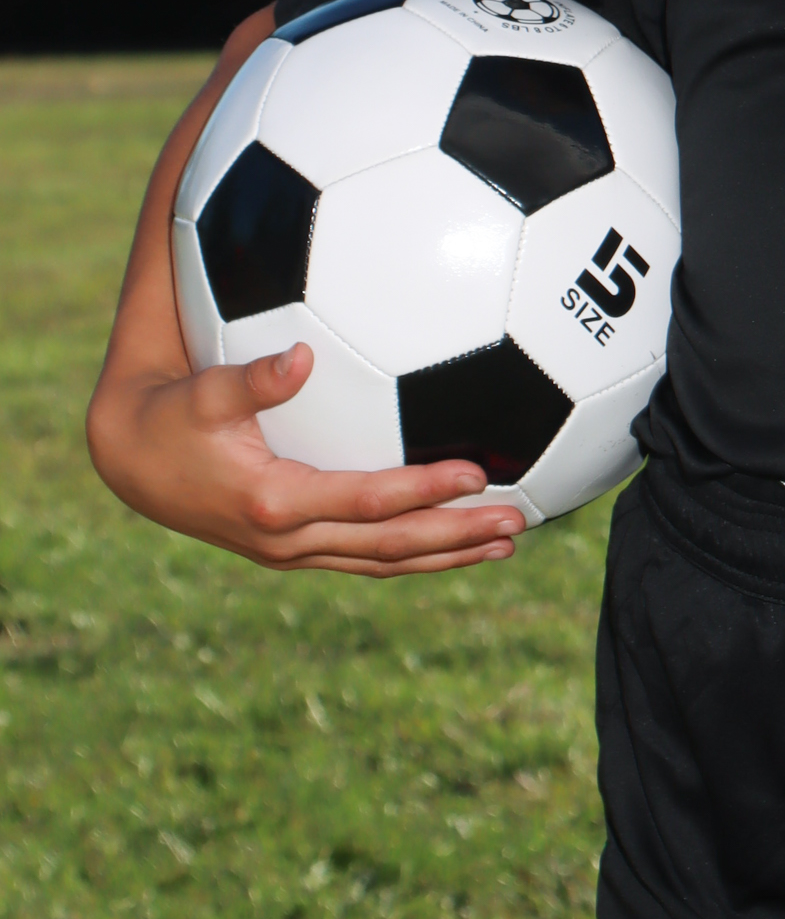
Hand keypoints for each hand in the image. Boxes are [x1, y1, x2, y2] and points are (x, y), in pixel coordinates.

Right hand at [88, 339, 526, 576]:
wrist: (133, 461)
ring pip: (383, 562)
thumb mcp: (204, 392)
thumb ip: (254, 378)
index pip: (368, 502)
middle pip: (390, 546)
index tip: (476, 473)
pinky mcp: (294, 550)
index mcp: (275, 501)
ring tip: (505, 544)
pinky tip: (456, 541)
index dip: (425, 490)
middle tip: (518, 523)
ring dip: (447, 555)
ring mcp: (292, 552)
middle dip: (457, 537)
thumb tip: (302, 356)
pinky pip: (365, 558)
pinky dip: (415, 554)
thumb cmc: (174, 414)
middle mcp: (288, 539)